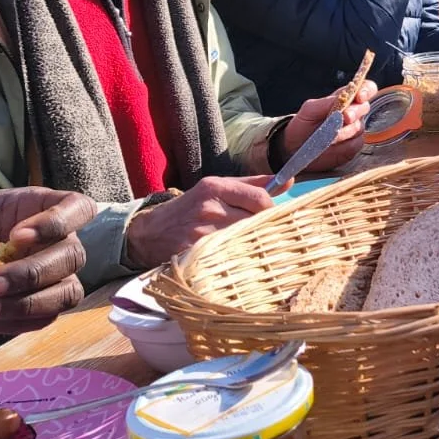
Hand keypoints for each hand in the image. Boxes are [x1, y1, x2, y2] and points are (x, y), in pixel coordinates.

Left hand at [0, 189, 93, 334]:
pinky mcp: (47, 305)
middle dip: (29, 274)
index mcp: (42, 208)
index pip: (78, 207)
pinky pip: (45, 318)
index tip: (17, 236)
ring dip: (26, 304)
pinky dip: (13, 321)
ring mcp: (59, 275)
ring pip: (68, 292)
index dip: (57, 223)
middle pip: (73, 256)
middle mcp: (61, 240)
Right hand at [123, 176, 278, 269]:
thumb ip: (253, 185)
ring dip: (250, 245)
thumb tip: (288, 181)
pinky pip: (227, 257)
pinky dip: (234, 258)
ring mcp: (201, 232)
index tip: (271, 216)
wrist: (149, 232)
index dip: (272, 209)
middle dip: (261, 229)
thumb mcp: (217, 188)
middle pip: (255, 221)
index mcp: (215, 187)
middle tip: (261, 234)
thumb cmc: (190, 208)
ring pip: (244, 240)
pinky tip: (231, 258)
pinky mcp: (194, 253)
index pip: (260, 198)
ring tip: (246, 245)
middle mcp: (208, 207)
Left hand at [278, 83, 376, 176]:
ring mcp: (354, 130)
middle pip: (365, 107)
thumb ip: (326, 102)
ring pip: (359, 128)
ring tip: (329, 135)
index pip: (365, 89)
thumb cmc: (303, 124)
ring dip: (345, 131)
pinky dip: (344, 145)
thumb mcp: (309, 110)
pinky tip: (332, 145)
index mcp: (344, 99)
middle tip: (345, 117)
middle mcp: (353, 113)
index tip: (359, 96)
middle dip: (355, 112)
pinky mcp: (352, 147)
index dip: (367, 90)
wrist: (294, 147)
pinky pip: (356, 144)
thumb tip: (342, 98)